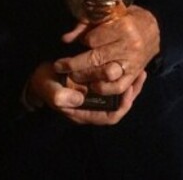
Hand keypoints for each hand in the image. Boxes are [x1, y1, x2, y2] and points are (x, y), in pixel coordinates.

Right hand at [26, 61, 146, 124]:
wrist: (41, 73)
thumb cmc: (45, 83)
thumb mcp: (49, 89)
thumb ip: (60, 96)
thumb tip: (79, 99)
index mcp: (83, 113)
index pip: (110, 117)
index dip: (122, 106)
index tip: (128, 90)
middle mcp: (93, 106)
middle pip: (119, 106)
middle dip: (132, 92)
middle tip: (141, 75)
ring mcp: (95, 94)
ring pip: (119, 94)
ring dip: (131, 83)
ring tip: (141, 69)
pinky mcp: (96, 82)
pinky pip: (115, 83)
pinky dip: (123, 75)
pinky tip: (128, 64)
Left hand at [55, 5, 159, 98]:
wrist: (153, 28)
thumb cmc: (127, 18)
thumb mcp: (109, 15)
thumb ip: (86, 25)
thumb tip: (66, 39)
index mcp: (123, 26)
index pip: (93, 39)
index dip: (81, 41)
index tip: (78, 42)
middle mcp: (129, 45)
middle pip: (95, 58)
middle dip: (74, 64)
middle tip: (60, 66)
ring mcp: (133, 61)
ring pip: (105, 74)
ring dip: (86, 76)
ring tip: (74, 75)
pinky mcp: (134, 74)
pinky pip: (118, 86)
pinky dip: (104, 88)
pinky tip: (92, 85)